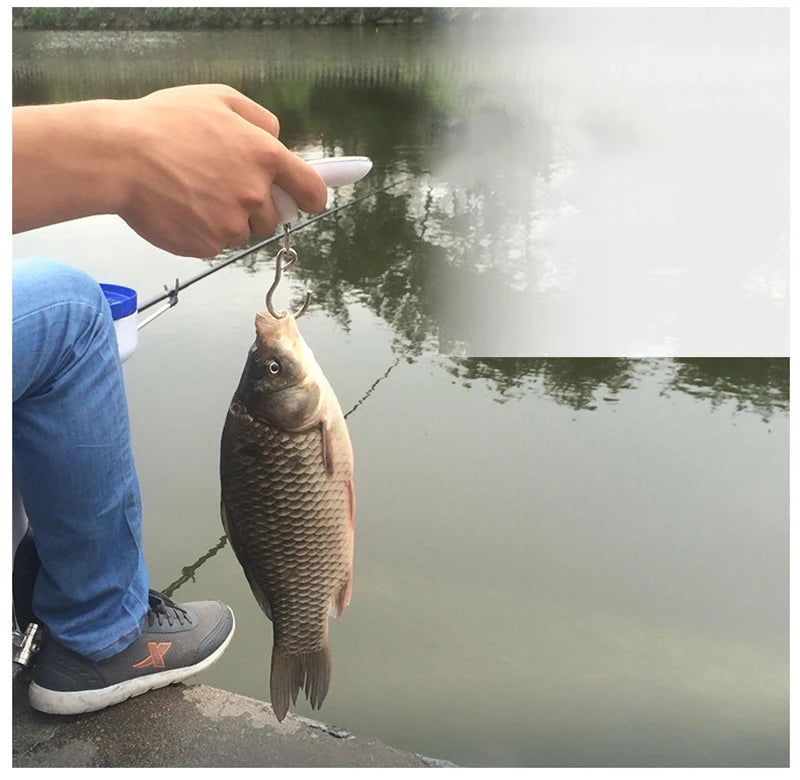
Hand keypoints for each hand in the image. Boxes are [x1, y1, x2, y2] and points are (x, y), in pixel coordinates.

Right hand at [117, 85, 327, 256]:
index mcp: (265, 156)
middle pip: (273, 216)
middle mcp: (255, 194)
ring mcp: (232, 223)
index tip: (309, 201)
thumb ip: (259, 119)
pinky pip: (215, 244)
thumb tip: (279, 139)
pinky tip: (179, 208)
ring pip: (243, 231)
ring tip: (193, 192)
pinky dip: (202, 231)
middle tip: (221, 185)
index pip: (311, 189)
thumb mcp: (218, 99)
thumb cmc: (164, 122)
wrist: (118, 156)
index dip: (312, 197)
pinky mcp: (208, 244)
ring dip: (228, 219)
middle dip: (255, 206)